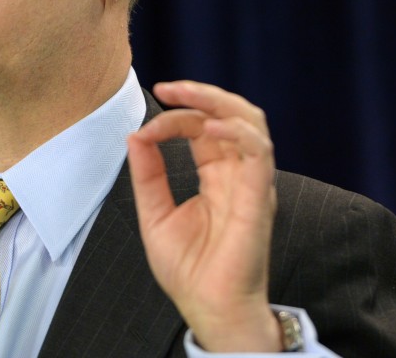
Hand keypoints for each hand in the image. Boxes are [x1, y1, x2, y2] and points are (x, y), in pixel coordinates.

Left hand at [127, 80, 282, 352]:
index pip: (201, 129)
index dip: (175, 117)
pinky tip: (208, 127)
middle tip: (166, 87)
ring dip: (218, 101)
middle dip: (200, 93)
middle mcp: (238, 174)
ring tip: (187, 95)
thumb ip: (148, 176)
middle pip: (231, 114)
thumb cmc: (189, 271)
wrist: (209, 309)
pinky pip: (257, 151)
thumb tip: (135, 135)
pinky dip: (236, 131)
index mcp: (217, 176)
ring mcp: (252, 182)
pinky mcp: (260, 196)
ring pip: (251, 122)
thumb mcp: (155, 215)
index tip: (145, 125)